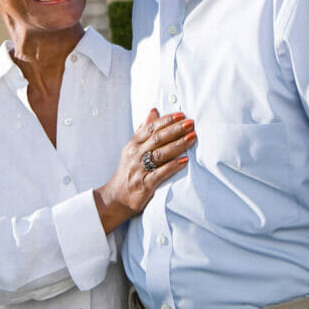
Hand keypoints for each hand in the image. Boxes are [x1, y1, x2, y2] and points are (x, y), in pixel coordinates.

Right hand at [93, 109, 195, 232]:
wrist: (116, 197)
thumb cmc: (129, 171)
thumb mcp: (133, 148)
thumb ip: (144, 130)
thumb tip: (154, 111)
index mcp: (134, 144)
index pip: (151, 128)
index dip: (166, 120)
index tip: (181, 115)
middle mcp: (135, 154)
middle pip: (157, 139)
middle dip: (175, 129)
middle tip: (190, 124)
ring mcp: (139, 169)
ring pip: (160, 154)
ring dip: (177, 145)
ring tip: (192, 138)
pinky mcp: (144, 184)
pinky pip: (160, 173)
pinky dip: (173, 166)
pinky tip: (185, 160)